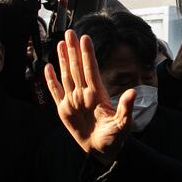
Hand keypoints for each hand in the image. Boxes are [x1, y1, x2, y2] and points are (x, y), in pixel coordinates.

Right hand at [44, 30, 135, 164]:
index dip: (88, 54)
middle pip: (77, 68)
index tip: (86, 38)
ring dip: (63, 59)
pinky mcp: (63, 110)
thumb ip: (126, 108)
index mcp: (97, 94)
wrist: (102, 150)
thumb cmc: (114, 137)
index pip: (91, 70)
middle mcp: (84, 94)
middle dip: (74, 50)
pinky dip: (51, 80)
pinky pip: (56, 92)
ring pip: (66, 75)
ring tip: (62, 43)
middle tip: (70, 32)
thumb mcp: (123, 124)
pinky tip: (48, 67)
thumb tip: (132, 92)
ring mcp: (73, 100)